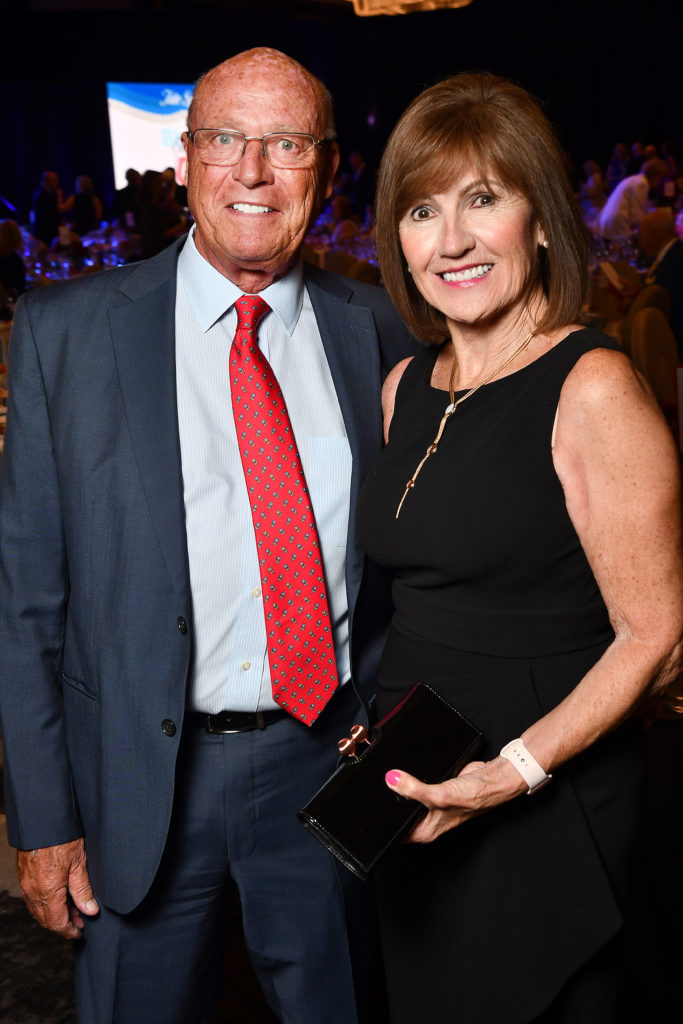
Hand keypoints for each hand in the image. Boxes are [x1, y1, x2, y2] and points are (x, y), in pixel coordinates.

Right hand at [17, 838, 98, 938]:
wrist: (43, 819)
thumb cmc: (63, 837)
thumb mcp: (79, 862)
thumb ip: (83, 889)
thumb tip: (90, 910)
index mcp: (48, 890)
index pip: (56, 922)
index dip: (68, 931)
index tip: (79, 932)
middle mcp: (33, 891)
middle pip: (46, 920)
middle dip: (63, 924)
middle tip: (80, 921)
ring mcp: (26, 884)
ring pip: (38, 911)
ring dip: (54, 914)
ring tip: (73, 908)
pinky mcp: (24, 877)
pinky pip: (33, 899)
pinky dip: (46, 904)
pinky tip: (59, 897)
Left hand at [385, 758, 525, 843]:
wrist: (491, 779)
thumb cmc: (474, 796)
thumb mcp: (440, 795)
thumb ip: (414, 789)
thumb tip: (391, 779)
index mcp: (425, 831)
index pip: (396, 833)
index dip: (381, 825)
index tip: (366, 812)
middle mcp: (426, 820)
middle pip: (399, 813)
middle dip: (387, 802)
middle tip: (372, 789)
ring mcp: (430, 804)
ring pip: (406, 797)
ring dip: (398, 788)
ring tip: (386, 777)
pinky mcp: (434, 788)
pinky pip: (416, 784)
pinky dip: (409, 777)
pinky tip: (403, 770)